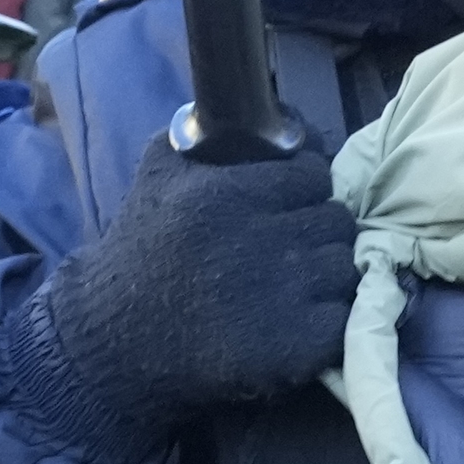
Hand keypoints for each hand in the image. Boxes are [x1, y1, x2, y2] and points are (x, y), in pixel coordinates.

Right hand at [1, 142, 365, 450]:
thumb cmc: (140, 251)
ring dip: (329, 274)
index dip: (309, 185)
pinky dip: (328, 319)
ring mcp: (282, 298)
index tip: (296, 200)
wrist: (117, 340)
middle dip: (321, 228)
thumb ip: (200, 135)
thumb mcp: (156, 176)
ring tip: (300, 282)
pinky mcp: (294, 347)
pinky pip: (343, 319)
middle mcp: (259, 243)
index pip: (315, 174)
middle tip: (298, 243)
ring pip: (346, 267)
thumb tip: (257, 115)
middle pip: (337, 220)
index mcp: (229, 197)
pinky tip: (300, 319)